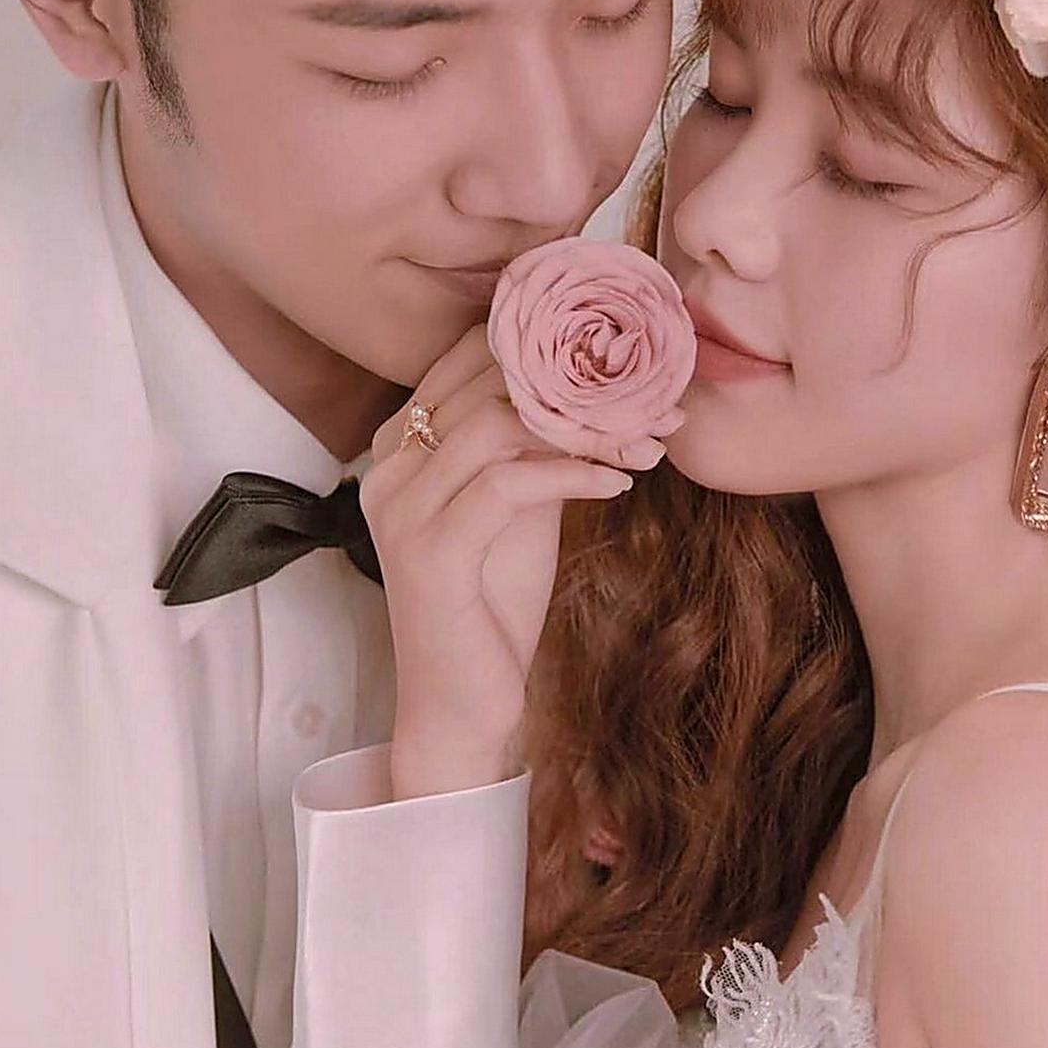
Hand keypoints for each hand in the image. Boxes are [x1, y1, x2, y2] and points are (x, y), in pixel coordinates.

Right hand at [363, 327, 657, 798]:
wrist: (464, 707)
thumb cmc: (491, 604)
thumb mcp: (518, 508)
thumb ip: (534, 445)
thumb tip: (602, 388)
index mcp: (400, 445)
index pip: (466, 356)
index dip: (544, 340)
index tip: (625, 348)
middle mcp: (388, 466)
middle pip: (485, 382)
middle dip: (581, 382)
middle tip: (658, 393)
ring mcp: (401, 508)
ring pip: (497, 426)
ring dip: (589, 428)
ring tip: (649, 441)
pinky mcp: (429, 552)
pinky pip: (508, 485)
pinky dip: (571, 475)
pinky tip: (618, 485)